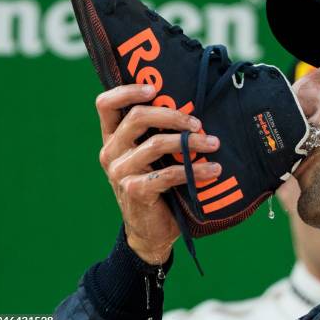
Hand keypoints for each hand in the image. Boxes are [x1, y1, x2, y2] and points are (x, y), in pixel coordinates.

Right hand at [96, 84, 221, 264]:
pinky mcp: (134, 191)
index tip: (154, 88)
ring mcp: (120, 172)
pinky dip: (194, 170)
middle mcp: (111, 151)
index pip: (106, 104)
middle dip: (173, 115)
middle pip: (137, 117)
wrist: (151, 231)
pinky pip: (167, 174)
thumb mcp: (155, 157)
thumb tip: (196, 108)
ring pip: (155, 144)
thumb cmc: (159, 186)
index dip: (127, 91)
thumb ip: (160, 133)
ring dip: (189, 142)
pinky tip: (213, 170)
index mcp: (113, 137)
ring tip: (213, 144)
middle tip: (198, 123)